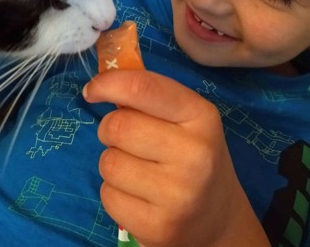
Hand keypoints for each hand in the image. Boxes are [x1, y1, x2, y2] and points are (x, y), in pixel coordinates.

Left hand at [83, 70, 269, 246]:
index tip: (92, 90)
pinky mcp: (159, 227)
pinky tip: (138, 194)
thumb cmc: (194, 154)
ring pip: (109, 162)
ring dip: (112, 162)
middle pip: (118, 126)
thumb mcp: (186, 118)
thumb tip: (100, 81)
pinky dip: (114, 192)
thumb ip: (150, 96)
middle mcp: (195, 154)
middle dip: (110, 128)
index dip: (108, 83)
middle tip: (124, 137)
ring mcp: (178, 195)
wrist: (218, 217)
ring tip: (137, 169)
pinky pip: (108, 196)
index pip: (142, 87)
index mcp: (201, 116)